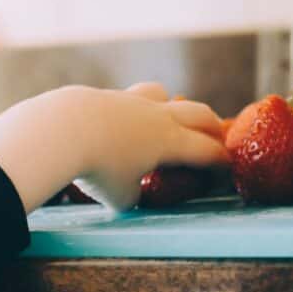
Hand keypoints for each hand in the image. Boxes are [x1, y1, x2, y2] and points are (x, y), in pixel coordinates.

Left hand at [0, 83, 228, 211]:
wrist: (63, 129)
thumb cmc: (98, 168)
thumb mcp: (120, 197)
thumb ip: (132, 195)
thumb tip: (129, 192)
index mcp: (170, 142)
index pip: (206, 150)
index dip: (221, 160)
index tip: (229, 165)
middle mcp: (157, 117)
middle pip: (197, 113)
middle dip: (210, 125)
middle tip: (217, 134)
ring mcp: (131, 101)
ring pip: (162, 94)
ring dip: (172, 105)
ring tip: (169, 116)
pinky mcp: (106, 96)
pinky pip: (129, 98)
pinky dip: (135, 108)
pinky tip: (122, 120)